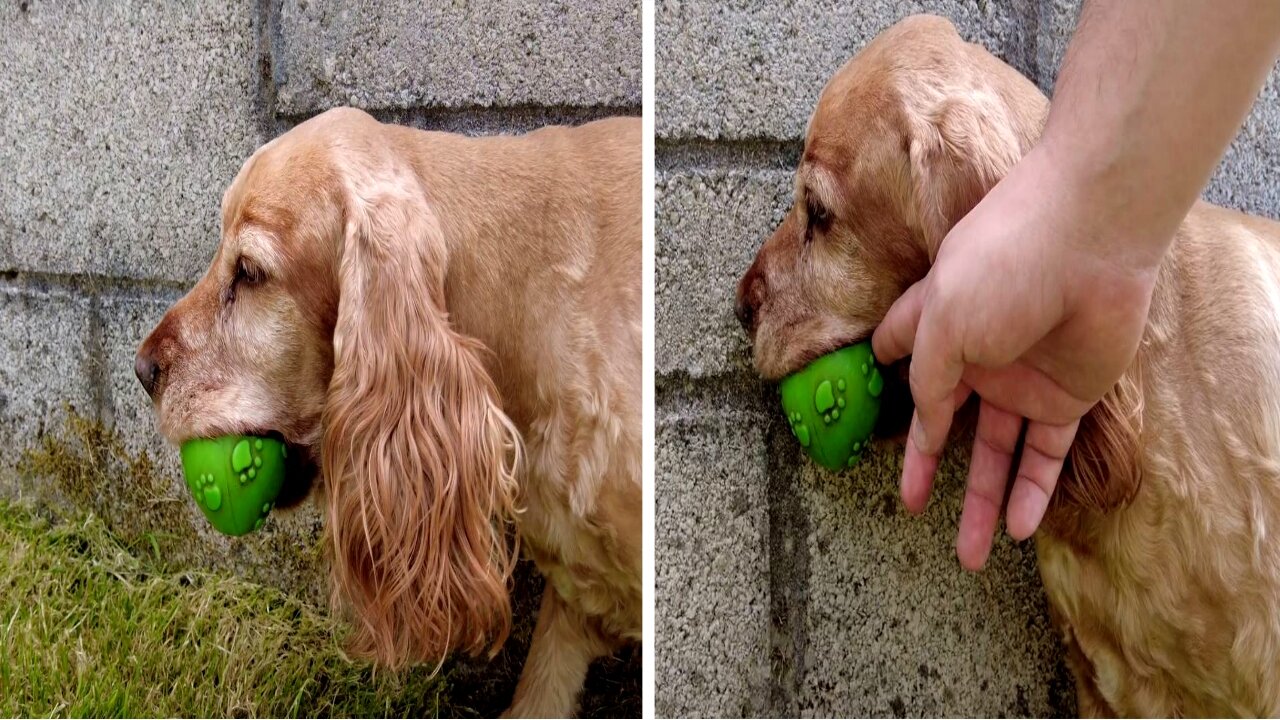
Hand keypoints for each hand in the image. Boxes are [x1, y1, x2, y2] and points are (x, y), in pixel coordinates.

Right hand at [871, 145, 1160, 570]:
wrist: (1090, 243)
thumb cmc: (1000, 266)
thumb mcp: (938, 321)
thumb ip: (926, 379)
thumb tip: (923, 423)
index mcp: (935, 329)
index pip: (902, 363)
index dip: (887, 390)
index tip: (872, 420)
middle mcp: (977, 359)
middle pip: (947, 426)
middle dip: (928, 469)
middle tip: (910, 510)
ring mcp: (1023, 381)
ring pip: (997, 454)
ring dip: (982, 502)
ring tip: (968, 557)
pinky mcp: (1070, 397)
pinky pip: (1048, 455)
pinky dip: (1033, 492)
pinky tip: (1018, 529)